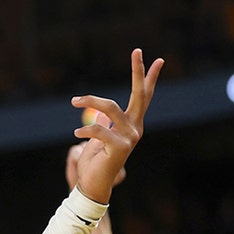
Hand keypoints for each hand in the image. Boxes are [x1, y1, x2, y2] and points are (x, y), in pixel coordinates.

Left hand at [69, 49, 163, 202]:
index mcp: (132, 124)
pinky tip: (76, 132)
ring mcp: (130, 138)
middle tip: (137, 50)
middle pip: (139, 94)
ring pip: (110, 107)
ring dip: (90, 100)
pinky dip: (85, 129)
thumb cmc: (96, 159)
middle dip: (138, 71)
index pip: (144, 97)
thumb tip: (99, 110)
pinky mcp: (119, 147)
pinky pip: (98, 129)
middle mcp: (136, 128)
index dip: (149, 78)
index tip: (158, 60)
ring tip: (75, 100)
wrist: (93, 183)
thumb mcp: (100, 135)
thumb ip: (104, 122)